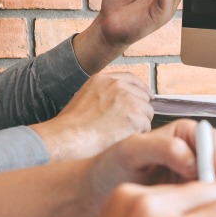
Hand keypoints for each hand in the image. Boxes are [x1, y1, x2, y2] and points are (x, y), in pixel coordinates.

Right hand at [30, 73, 152, 160]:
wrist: (67, 136)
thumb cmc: (71, 126)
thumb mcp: (84, 98)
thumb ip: (104, 95)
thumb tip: (121, 103)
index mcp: (102, 79)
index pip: (131, 79)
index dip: (142, 89)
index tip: (148, 97)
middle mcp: (117, 85)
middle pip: (143, 97)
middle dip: (139, 112)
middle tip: (126, 126)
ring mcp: (127, 98)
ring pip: (147, 112)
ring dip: (139, 124)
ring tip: (120, 133)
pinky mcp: (134, 114)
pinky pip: (146, 126)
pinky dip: (138, 134)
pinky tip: (122, 138)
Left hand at [79, 119, 215, 211]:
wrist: (93, 195)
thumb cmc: (106, 168)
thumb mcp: (131, 150)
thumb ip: (162, 148)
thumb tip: (190, 157)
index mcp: (180, 135)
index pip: (212, 140)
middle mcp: (188, 155)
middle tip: (210, 195)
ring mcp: (187, 179)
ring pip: (214, 188)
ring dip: (211, 198)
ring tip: (196, 208)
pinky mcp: (183, 200)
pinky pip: (202, 204)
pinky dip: (201, 211)